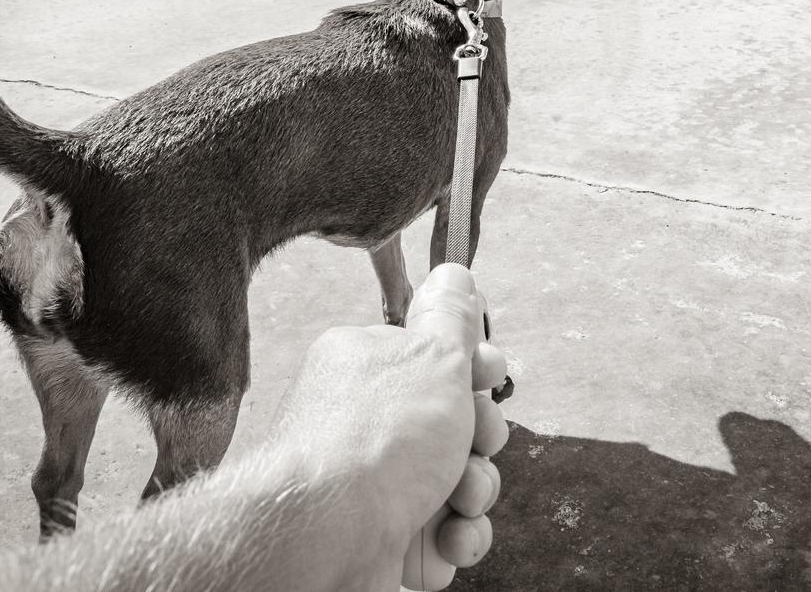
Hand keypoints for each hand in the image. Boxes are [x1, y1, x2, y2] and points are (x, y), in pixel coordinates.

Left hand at [269, 263, 508, 589]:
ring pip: (459, 481)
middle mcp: (369, 425)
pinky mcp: (387, 539)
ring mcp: (378, 485)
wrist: (325, 539)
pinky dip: (457, 538)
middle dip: (481, 437)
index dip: (475, 370)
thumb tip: (454, 272)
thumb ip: (451, 316)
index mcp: (370, 368)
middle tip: (474, 440)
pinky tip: (448, 538)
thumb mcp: (431, 356)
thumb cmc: (375, 441)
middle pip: (457, 423)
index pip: (438, 360)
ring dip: (475, 490)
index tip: (486, 375)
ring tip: (459, 498)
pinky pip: (445, 534)